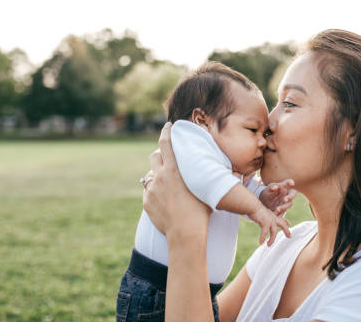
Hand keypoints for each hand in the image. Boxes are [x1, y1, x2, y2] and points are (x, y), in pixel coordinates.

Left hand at [143, 123, 210, 243]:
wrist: (185, 234)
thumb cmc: (201, 211)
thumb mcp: (204, 187)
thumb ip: (201, 173)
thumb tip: (213, 164)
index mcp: (174, 170)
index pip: (166, 143)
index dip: (166, 132)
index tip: (167, 126)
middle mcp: (160, 177)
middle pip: (154, 156)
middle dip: (159, 154)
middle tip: (166, 157)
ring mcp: (152, 190)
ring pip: (150, 175)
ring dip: (157, 174)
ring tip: (167, 183)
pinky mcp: (147, 202)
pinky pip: (148, 191)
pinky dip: (155, 191)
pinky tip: (165, 200)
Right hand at [248, 205, 290, 246]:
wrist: (252, 205)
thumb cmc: (254, 207)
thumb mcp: (262, 212)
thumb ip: (263, 215)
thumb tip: (261, 218)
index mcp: (272, 215)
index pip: (281, 219)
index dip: (286, 222)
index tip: (289, 224)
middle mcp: (272, 217)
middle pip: (282, 225)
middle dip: (286, 231)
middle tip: (289, 236)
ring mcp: (270, 220)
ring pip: (274, 232)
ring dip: (272, 239)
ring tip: (269, 245)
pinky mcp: (265, 223)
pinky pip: (265, 233)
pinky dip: (262, 238)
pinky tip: (260, 243)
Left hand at [259, 179, 296, 216]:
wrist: (265, 201)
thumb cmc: (269, 191)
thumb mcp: (269, 188)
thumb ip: (272, 187)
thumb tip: (275, 187)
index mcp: (284, 186)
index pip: (288, 182)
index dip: (290, 182)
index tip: (292, 183)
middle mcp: (287, 193)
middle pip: (292, 194)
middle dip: (290, 197)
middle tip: (285, 199)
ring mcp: (286, 201)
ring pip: (289, 204)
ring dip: (284, 206)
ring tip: (278, 209)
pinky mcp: (284, 208)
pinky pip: (284, 211)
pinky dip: (280, 213)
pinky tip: (275, 213)